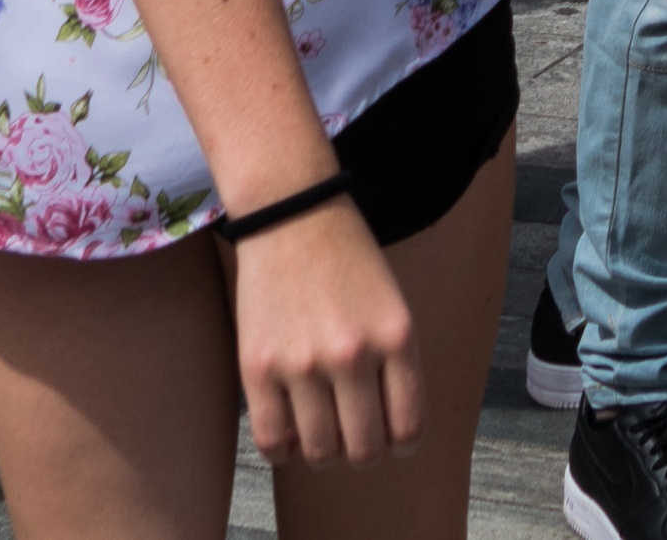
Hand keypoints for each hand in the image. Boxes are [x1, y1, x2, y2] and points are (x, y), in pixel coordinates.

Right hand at [224, 192, 422, 463]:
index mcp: (396, 338)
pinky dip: (283, 451)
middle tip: (354, 434)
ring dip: (324, 451)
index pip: (409, 428)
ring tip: (321, 429)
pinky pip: (272, 441)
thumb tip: (388, 435)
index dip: (402, 445)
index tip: (393, 441)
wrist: (293, 214)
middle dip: (363, 452)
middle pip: (364, 450)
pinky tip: (290, 434)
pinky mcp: (257, 367)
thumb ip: (396, 367)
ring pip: (320, 453)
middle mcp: (352, 354)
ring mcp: (301, 363)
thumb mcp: (392, 307)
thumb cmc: (349, 263)